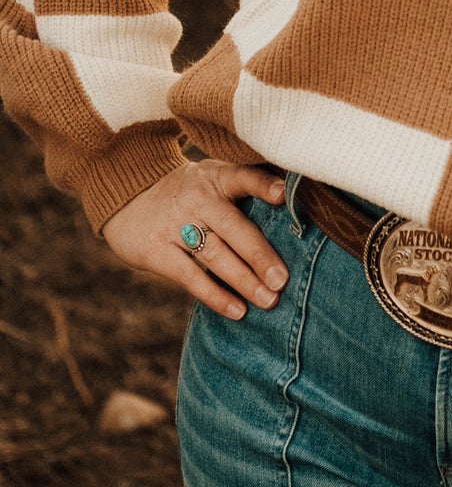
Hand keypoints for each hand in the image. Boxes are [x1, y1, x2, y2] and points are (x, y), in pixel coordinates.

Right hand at [100, 159, 289, 319]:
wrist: (127, 196)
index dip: (264, 185)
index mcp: (216, 177)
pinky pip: (192, 277)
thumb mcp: (211, 177)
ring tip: (269, 300)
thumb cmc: (186, 191)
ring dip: (244, 281)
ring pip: (216, 256)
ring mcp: (175, 225)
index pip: (243, 177)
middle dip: (260, 256)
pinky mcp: (157, 251)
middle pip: (234, 228)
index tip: (283, 196)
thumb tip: (289, 209)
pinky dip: (216, 296)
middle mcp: (197, 199)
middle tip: (282, 280)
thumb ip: (243, 190)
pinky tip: (238, 310)